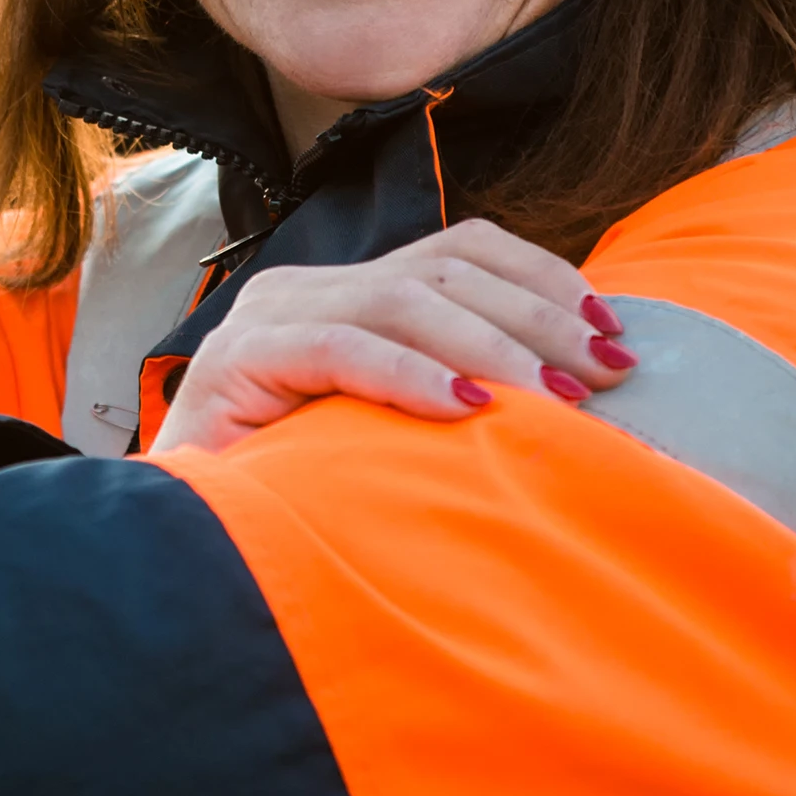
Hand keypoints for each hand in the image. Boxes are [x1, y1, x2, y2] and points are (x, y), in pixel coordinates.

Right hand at [147, 219, 634, 456]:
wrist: (182, 546)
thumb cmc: (301, 498)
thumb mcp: (393, 435)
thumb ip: (455, 393)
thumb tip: (574, 391)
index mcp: (347, 290)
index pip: (462, 248)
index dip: (544, 280)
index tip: (613, 330)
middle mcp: (305, 287)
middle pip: (445, 268)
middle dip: (540, 316)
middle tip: (607, 370)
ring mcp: (267, 318)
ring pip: (402, 298)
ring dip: (493, 344)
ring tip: (557, 394)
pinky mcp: (238, 362)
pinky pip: (339, 347)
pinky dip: (411, 373)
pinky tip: (466, 408)